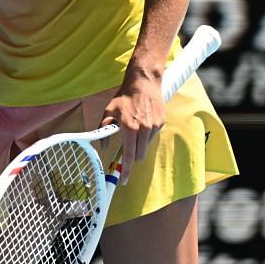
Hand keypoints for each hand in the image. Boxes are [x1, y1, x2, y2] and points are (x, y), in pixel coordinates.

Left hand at [101, 66, 165, 186]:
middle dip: (132, 156)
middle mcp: (143, 129)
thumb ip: (104, 129)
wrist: (143, 82)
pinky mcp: (161, 122)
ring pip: (146, 146)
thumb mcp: (109, 110)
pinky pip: (152, 136)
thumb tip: (103, 145)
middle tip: (127, 149)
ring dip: (140, 143)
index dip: (126, 170)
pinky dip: (146, 134)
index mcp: (129, 128)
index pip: (128, 155)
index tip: (124, 180)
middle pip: (139, 155)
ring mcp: (154, 126)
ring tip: (134, 127)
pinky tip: (142, 121)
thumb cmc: (124, 96)